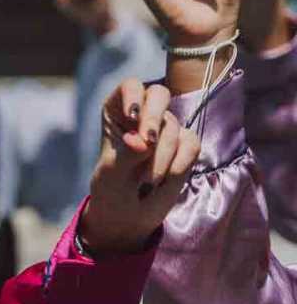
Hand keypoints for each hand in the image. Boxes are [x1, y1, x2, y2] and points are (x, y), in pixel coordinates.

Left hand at [77, 78, 200, 255]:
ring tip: (147, 180)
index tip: (132, 115)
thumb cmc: (111, 190)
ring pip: (173, 126)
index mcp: (116, 112)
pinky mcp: (185, 145)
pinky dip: (179, 164)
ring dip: (161, 156)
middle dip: (154, 119)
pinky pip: (191, 144)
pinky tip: (164, 180)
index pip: (129, 87)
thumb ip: (125, 154)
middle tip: (147, 143)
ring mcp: (166, 128)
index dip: (134, 96)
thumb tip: (143, 141)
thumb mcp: (111, 174)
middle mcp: (143, 114)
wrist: (129, 216)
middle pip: (159, 95)